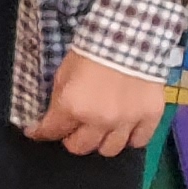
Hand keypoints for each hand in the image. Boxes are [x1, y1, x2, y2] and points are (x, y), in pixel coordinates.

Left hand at [26, 51, 169, 156]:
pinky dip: (130, 138)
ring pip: (110, 150)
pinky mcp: (150, 117)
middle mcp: (99, 120)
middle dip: (72, 139)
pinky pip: (139, 142)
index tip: (38, 132)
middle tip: (72, 130)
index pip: (51, 132)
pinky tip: (124, 129)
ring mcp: (127, 121)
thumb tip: (50, 119)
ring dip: (101, 142)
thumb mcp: (62, 74)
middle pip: (81, 147)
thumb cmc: (90, 53)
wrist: (129, 38)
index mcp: (73, 108)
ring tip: (100, 131)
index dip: (41, 132)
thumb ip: (58, 101)